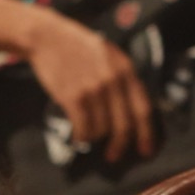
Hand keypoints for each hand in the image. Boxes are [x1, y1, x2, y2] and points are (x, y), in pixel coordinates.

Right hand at [23, 12, 154, 163]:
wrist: (47, 38)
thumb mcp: (109, 55)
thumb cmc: (78, 47)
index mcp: (126, 70)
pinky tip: (77, 135)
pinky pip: (83, 128)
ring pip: (102, 130)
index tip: (145, 150)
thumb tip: (134, 112)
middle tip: (113, 156)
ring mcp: (93, 90)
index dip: (146, 134)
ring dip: (94, 137)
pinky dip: (81, 137)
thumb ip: (123, 78)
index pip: (143, 109)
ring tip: (87, 131)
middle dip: (120, 145)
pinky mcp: (74, 97)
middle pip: (124, 125)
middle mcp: (113, 81)